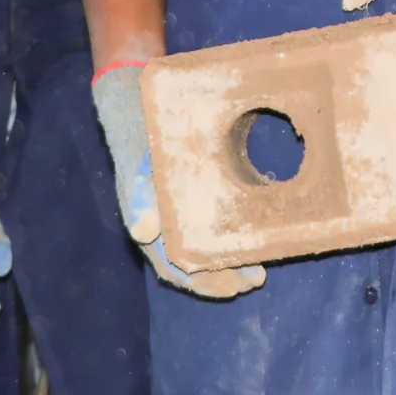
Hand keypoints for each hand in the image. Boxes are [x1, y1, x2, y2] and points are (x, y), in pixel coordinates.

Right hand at [91, 63, 264, 300]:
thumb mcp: (137, 162)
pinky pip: (215, 223)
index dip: (203, 282)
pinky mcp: (197, 195)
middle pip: (196, 263)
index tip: (232, 289)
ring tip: (259, 268)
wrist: (138, 106)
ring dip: (231, 261)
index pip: (175, 267)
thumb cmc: (139, 136)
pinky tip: (255, 233)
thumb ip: (138, 195)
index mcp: (150, 226)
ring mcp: (183, 211)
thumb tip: (143, 231)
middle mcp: (167, 225)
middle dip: (225, 276)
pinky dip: (233, 234)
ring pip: (207, 246)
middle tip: (256, 278)